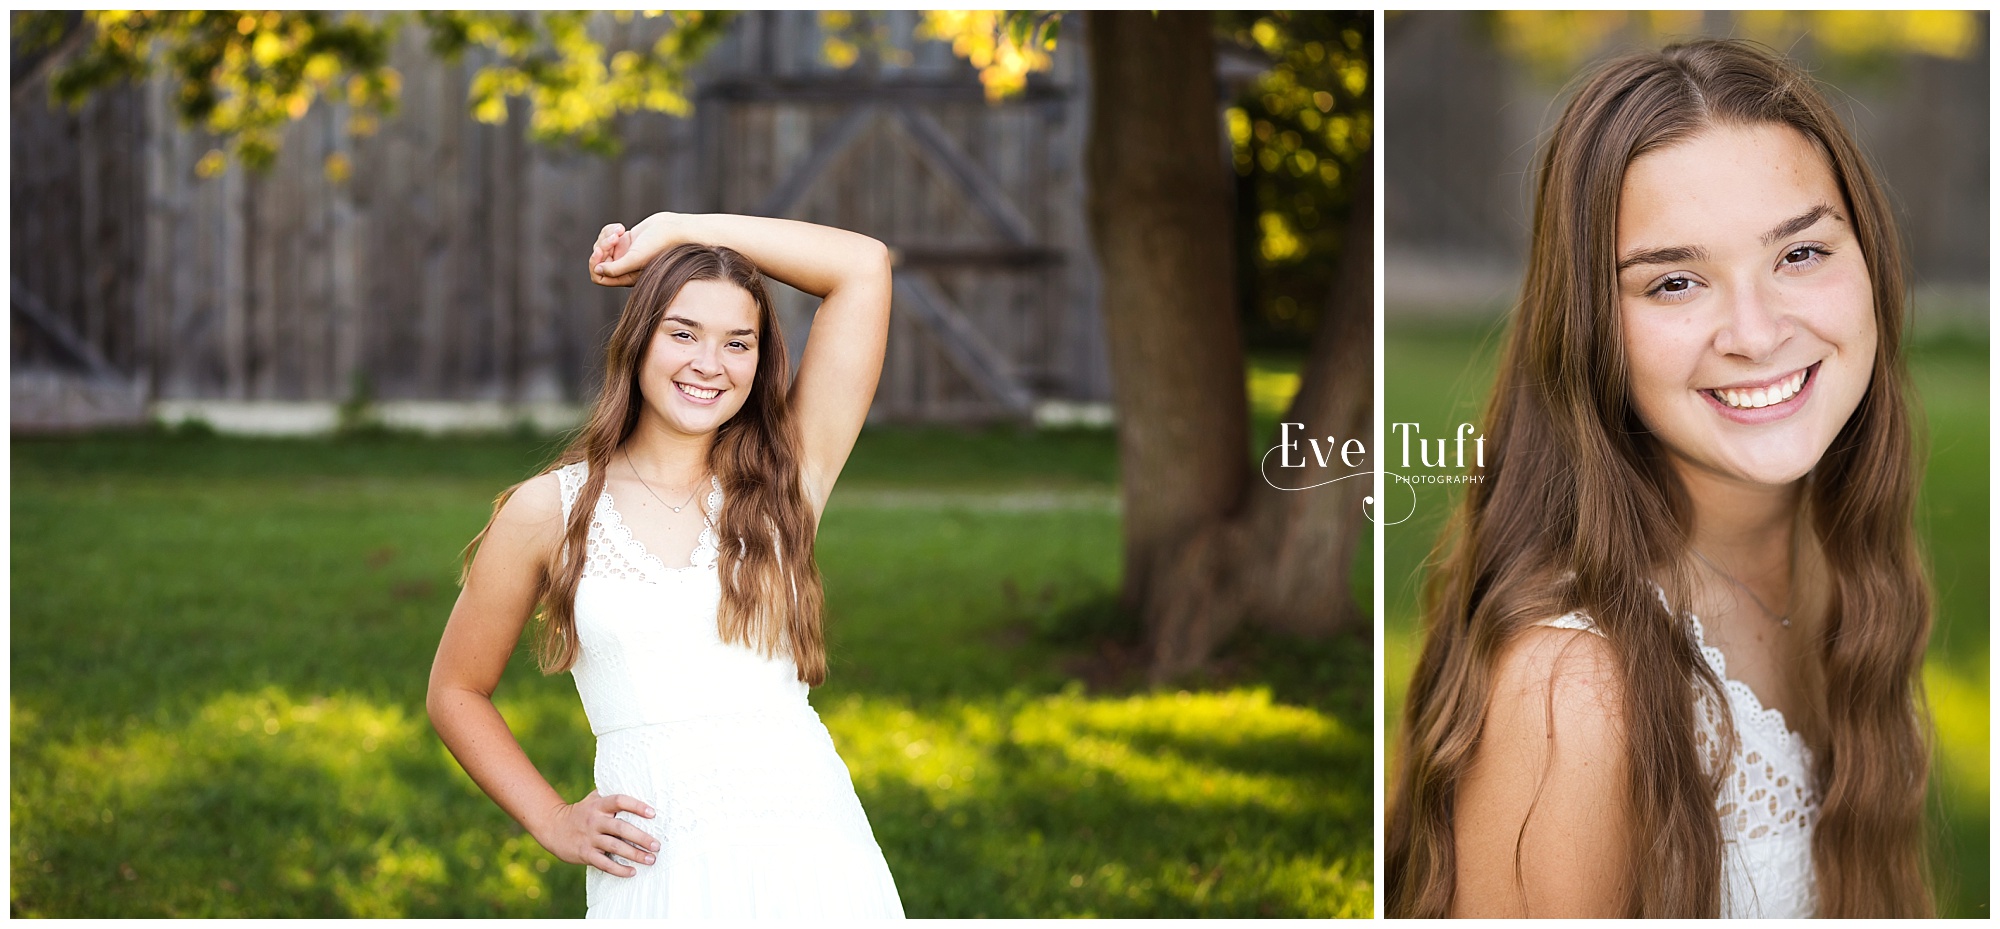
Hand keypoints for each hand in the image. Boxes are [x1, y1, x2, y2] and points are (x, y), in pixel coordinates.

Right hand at [533, 790, 660, 876]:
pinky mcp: (585, 853)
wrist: (553, 827)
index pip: (619, 801)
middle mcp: (594, 820)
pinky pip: (604, 863)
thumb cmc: (581, 812)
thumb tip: (637, 784)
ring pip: (615, 847)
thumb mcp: (592, 799)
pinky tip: (632, 872)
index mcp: (598, 805)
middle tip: (657, 845)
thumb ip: (610, 794)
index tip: (652, 814)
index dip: (636, 806)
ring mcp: (590, 838)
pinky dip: (619, 869)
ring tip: (651, 859)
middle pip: (621, 828)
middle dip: (641, 837)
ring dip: (634, 854)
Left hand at [590, 213, 687, 286]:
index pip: (599, 277)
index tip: (600, 251)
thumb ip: (616, 269)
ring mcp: (624, 253)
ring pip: (602, 246)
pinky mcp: (625, 240)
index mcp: (626, 277)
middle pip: (599, 259)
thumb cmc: (660, 245)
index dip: (595, 264)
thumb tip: (597, 271)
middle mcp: (624, 267)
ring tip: (620, 230)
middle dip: (603, 245)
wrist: (674, 228)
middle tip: (615, 237)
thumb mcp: (636, 258)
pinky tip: (622, 227)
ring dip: (607, 235)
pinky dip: (610, 230)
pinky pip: (607, 236)